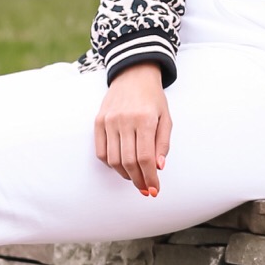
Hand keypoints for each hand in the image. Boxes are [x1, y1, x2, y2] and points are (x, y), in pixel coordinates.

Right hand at [94, 63, 171, 195]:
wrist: (133, 75)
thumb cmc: (153, 98)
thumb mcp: (166, 118)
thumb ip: (163, 143)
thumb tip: (158, 167)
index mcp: (145, 119)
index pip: (146, 158)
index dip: (150, 177)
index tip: (154, 190)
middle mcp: (125, 120)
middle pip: (129, 162)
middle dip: (138, 180)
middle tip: (146, 189)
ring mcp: (109, 121)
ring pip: (114, 160)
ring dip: (125, 174)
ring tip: (135, 177)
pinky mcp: (98, 121)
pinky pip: (101, 151)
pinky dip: (111, 164)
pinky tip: (121, 165)